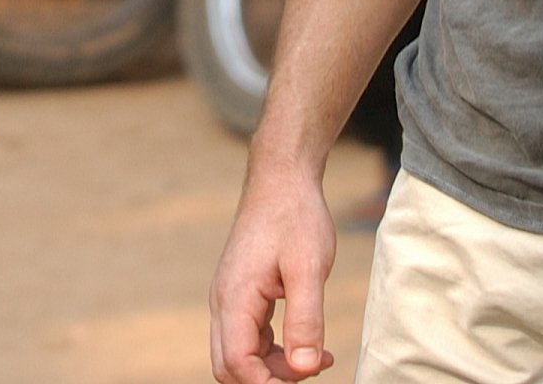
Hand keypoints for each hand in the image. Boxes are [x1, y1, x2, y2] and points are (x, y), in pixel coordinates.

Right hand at [211, 159, 338, 382]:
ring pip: (239, 355)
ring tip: (318, 360)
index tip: (306, 376)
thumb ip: (306, 321)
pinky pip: (249, 338)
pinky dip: (274, 352)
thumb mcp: (308, 269)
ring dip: (273, 368)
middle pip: (230, 368)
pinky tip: (308, 345)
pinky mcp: (242, 294)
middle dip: (267, 380)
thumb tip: (304, 367)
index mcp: (235, 298)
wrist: (282, 178)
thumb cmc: (295, 217)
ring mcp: (230, 298)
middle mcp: (224, 302)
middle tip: (310, 369)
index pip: (238, 365)